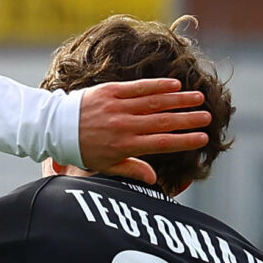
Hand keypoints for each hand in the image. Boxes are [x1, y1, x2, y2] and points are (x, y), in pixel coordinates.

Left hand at [76, 78, 211, 183]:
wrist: (56, 127)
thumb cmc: (81, 150)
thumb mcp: (104, 166)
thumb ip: (131, 169)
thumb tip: (154, 178)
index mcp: (125, 146)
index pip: (162, 143)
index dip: (184, 140)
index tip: (202, 138)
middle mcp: (124, 126)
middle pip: (164, 122)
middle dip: (188, 119)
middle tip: (207, 117)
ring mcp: (118, 107)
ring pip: (155, 102)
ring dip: (179, 100)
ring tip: (198, 98)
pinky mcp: (110, 91)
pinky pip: (138, 87)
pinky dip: (157, 86)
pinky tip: (174, 84)